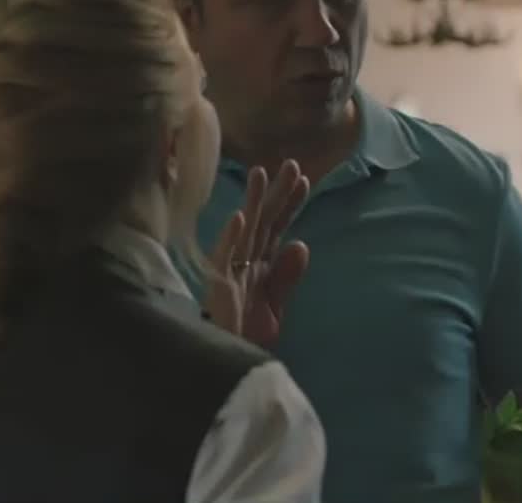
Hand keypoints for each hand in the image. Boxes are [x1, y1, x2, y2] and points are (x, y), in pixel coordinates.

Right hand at [205, 160, 309, 345]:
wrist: (229, 359)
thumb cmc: (246, 332)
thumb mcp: (275, 305)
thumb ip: (286, 277)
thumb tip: (301, 244)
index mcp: (260, 263)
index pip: (277, 227)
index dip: (290, 204)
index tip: (304, 180)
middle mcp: (245, 260)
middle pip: (263, 221)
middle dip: (276, 193)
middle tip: (291, 163)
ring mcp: (230, 269)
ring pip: (244, 230)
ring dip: (252, 203)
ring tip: (259, 175)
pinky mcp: (217, 284)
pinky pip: (224, 258)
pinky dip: (230, 237)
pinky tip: (237, 218)